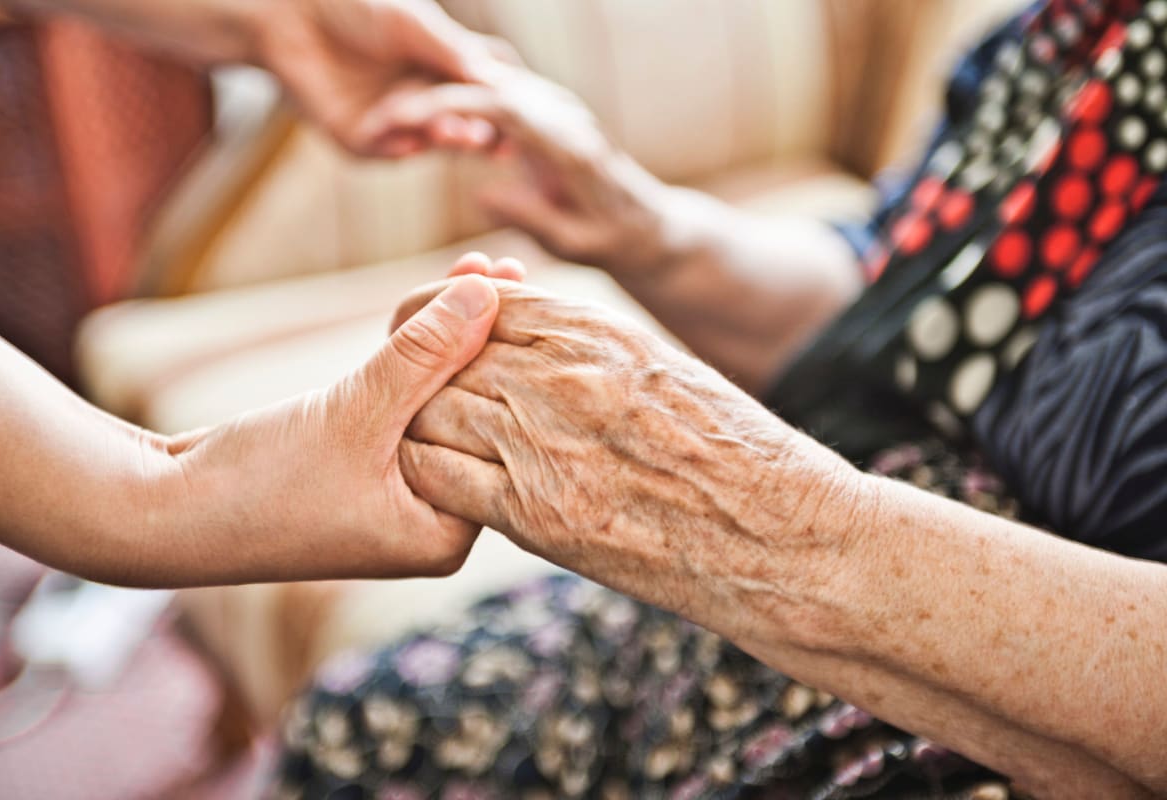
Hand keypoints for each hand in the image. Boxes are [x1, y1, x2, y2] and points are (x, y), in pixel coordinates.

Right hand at [156, 271, 504, 584]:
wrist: (162, 513)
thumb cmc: (260, 484)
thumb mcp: (355, 412)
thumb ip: (425, 355)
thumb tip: (490, 291)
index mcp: (444, 535)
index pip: (499, 437)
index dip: (511, 360)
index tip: (530, 293)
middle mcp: (429, 522)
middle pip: (474, 416)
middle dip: (485, 340)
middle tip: (511, 267)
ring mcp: (396, 496)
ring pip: (437, 403)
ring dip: (449, 337)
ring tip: (482, 266)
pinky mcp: (362, 469)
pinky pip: (401, 404)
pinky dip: (413, 357)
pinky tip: (437, 303)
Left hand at [250, 0, 514, 154]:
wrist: (290, 11)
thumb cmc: (355, 4)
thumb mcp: (414, 23)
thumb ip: (453, 52)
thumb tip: (499, 81)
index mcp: (440, 68)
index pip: (481, 95)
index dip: (500, 107)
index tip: (522, 115)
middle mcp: (420, 98)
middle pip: (460, 126)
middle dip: (476, 133)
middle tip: (490, 138)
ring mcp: (390, 122)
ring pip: (426, 142)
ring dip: (443, 141)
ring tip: (456, 133)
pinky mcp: (357, 139)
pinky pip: (383, 152)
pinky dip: (396, 146)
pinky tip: (406, 139)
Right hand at [358, 66, 675, 273]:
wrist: (648, 224)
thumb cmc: (613, 241)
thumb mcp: (575, 243)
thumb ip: (532, 217)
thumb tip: (481, 193)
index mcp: (571, 145)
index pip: (504, 106)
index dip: (451, 106)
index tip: (404, 117)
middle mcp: (565, 115)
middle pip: (488, 84)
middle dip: (431, 95)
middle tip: (381, 117)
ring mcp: (558, 109)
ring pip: (489, 83)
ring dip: (440, 96)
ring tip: (391, 118)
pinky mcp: (547, 113)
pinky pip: (496, 97)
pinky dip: (458, 105)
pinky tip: (424, 121)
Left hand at [393, 279, 863, 633]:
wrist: (775, 534)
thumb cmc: (730, 451)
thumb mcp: (661, 367)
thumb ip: (586, 346)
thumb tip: (526, 330)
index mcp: (597, 331)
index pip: (483, 302)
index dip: (443, 316)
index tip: (430, 336)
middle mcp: (562, 376)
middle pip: (446, 356)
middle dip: (423, 374)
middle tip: (418, 397)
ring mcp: (544, 443)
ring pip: (432, 414)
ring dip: (424, 427)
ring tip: (436, 442)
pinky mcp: (535, 514)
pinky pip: (440, 480)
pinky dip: (430, 478)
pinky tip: (449, 487)